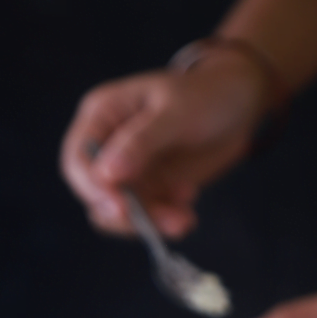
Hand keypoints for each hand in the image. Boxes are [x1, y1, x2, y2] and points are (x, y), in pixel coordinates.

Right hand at [59, 50, 269, 238]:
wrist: (239, 106)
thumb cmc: (207, 94)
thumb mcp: (177, 112)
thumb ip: (141, 141)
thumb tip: (106, 174)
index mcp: (101, 116)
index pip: (77, 160)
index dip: (92, 189)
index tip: (120, 208)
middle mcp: (106, 146)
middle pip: (95, 195)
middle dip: (127, 214)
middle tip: (164, 220)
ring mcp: (125, 172)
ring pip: (119, 214)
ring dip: (150, 222)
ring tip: (184, 218)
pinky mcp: (146, 191)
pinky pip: (143, 219)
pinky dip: (164, 222)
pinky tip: (187, 210)